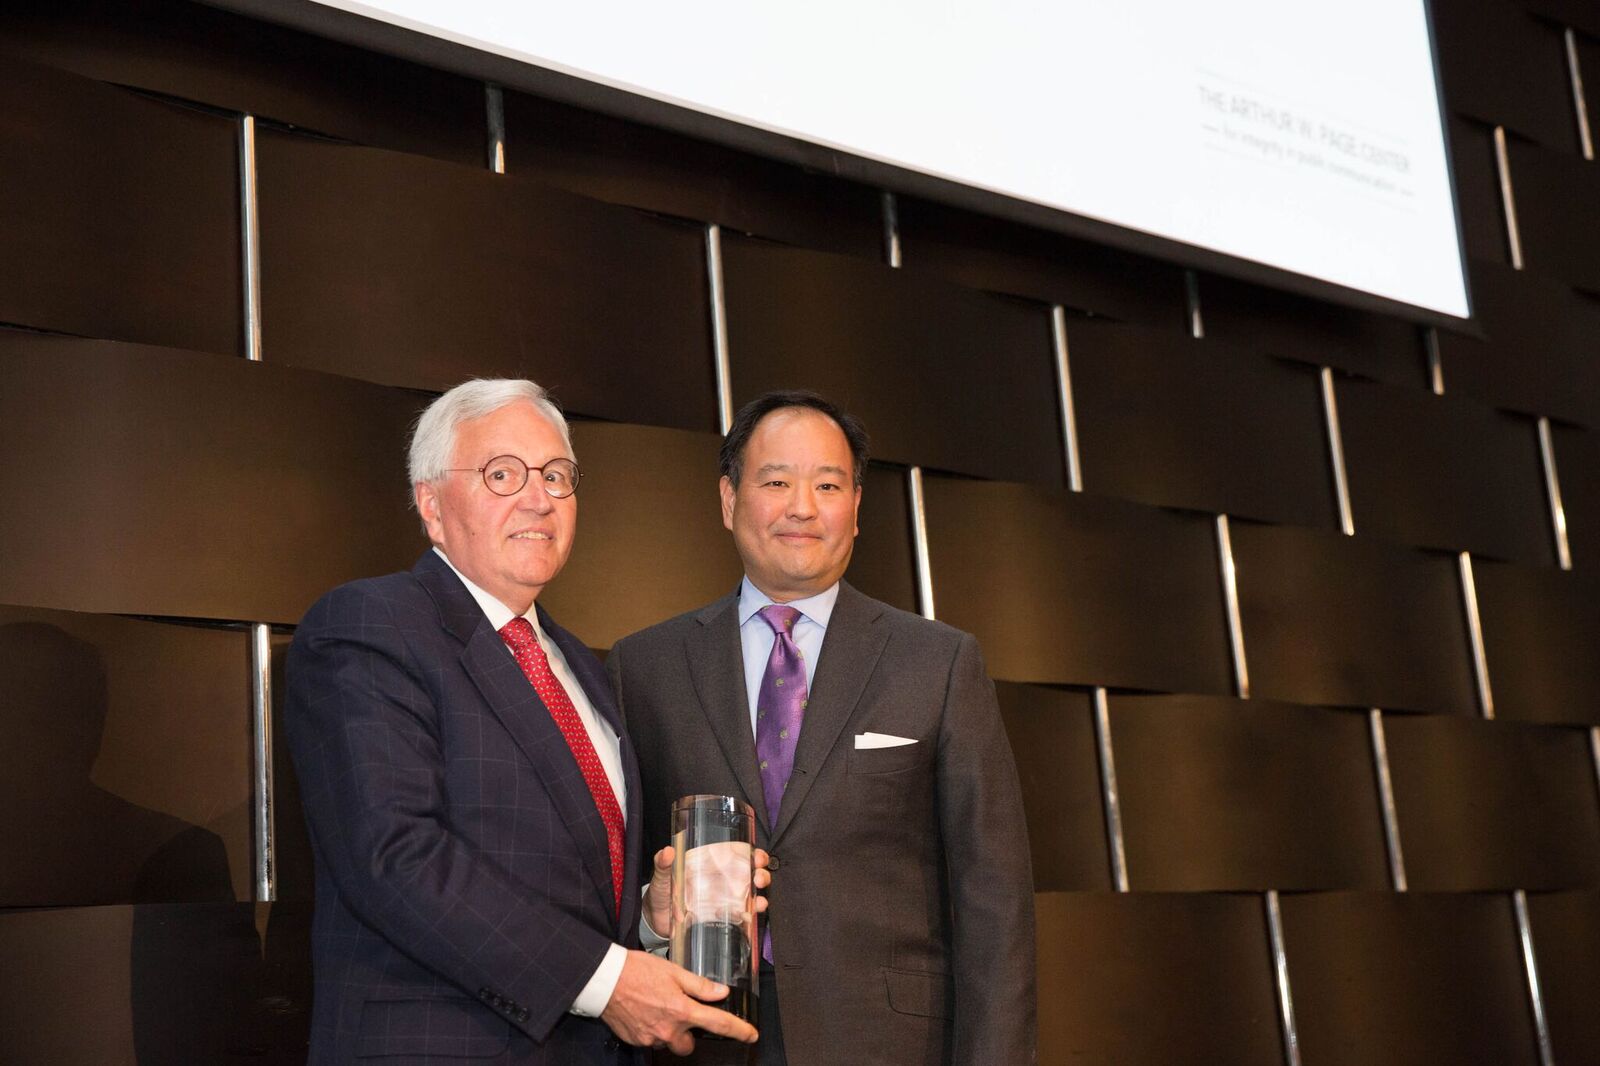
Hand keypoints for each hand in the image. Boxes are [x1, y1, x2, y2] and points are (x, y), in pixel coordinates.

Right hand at [600, 950, 757, 1053]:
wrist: (604, 979)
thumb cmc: (637, 971)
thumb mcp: (673, 971)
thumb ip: (699, 985)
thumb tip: (720, 992)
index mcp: (682, 1010)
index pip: (719, 1024)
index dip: (739, 1031)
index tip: (751, 1034)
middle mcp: (668, 1029)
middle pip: (690, 1045)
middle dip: (690, 1034)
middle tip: (682, 1014)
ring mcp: (651, 1037)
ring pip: (669, 1043)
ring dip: (670, 1031)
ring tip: (660, 1009)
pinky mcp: (636, 1041)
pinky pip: (652, 1040)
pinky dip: (653, 1030)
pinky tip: (646, 1012)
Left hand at [643, 846, 772, 938]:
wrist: (655, 919)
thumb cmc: (661, 891)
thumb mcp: (662, 875)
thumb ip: (663, 863)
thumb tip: (668, 852)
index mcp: (711, 865)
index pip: (738, 854)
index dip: (752, 853)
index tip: (757, 855)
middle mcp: (721, 880)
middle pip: (749, 872)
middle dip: (761, 872)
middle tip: (758, 877)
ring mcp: (723, 899)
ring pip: (750, 893)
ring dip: (760, 894)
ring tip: (759, 898)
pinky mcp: (721, 916)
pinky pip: (742, 913)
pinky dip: (752, 912)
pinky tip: (754, 912)